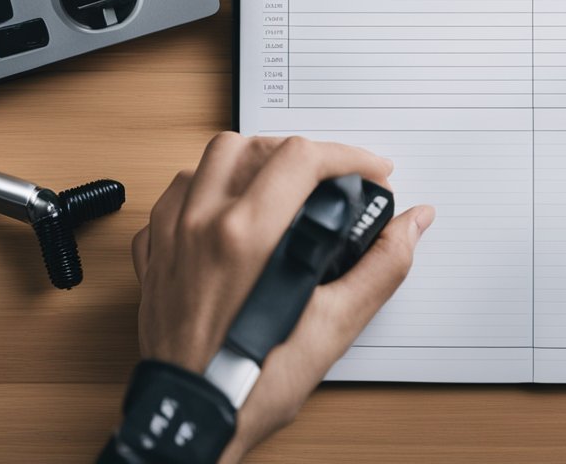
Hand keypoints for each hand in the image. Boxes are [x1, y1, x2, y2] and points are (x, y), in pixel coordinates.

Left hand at [130, 133, 434, 462]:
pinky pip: (170, 201)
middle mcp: (201, 225)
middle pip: (250, 146)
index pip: (302, 157)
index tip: (371, 172)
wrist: (194, 420)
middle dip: (298, 151)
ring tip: (279, 190)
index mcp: (248, 235)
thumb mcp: (336, 325)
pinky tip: (227, 216)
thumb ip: (382, 265)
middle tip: (328, 178)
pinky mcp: (153, 260)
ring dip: (247, 165)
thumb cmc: (254, 383)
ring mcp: (170, 239)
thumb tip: (412, 224)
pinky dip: (202, 193)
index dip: (348, 155)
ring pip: (203, 164)